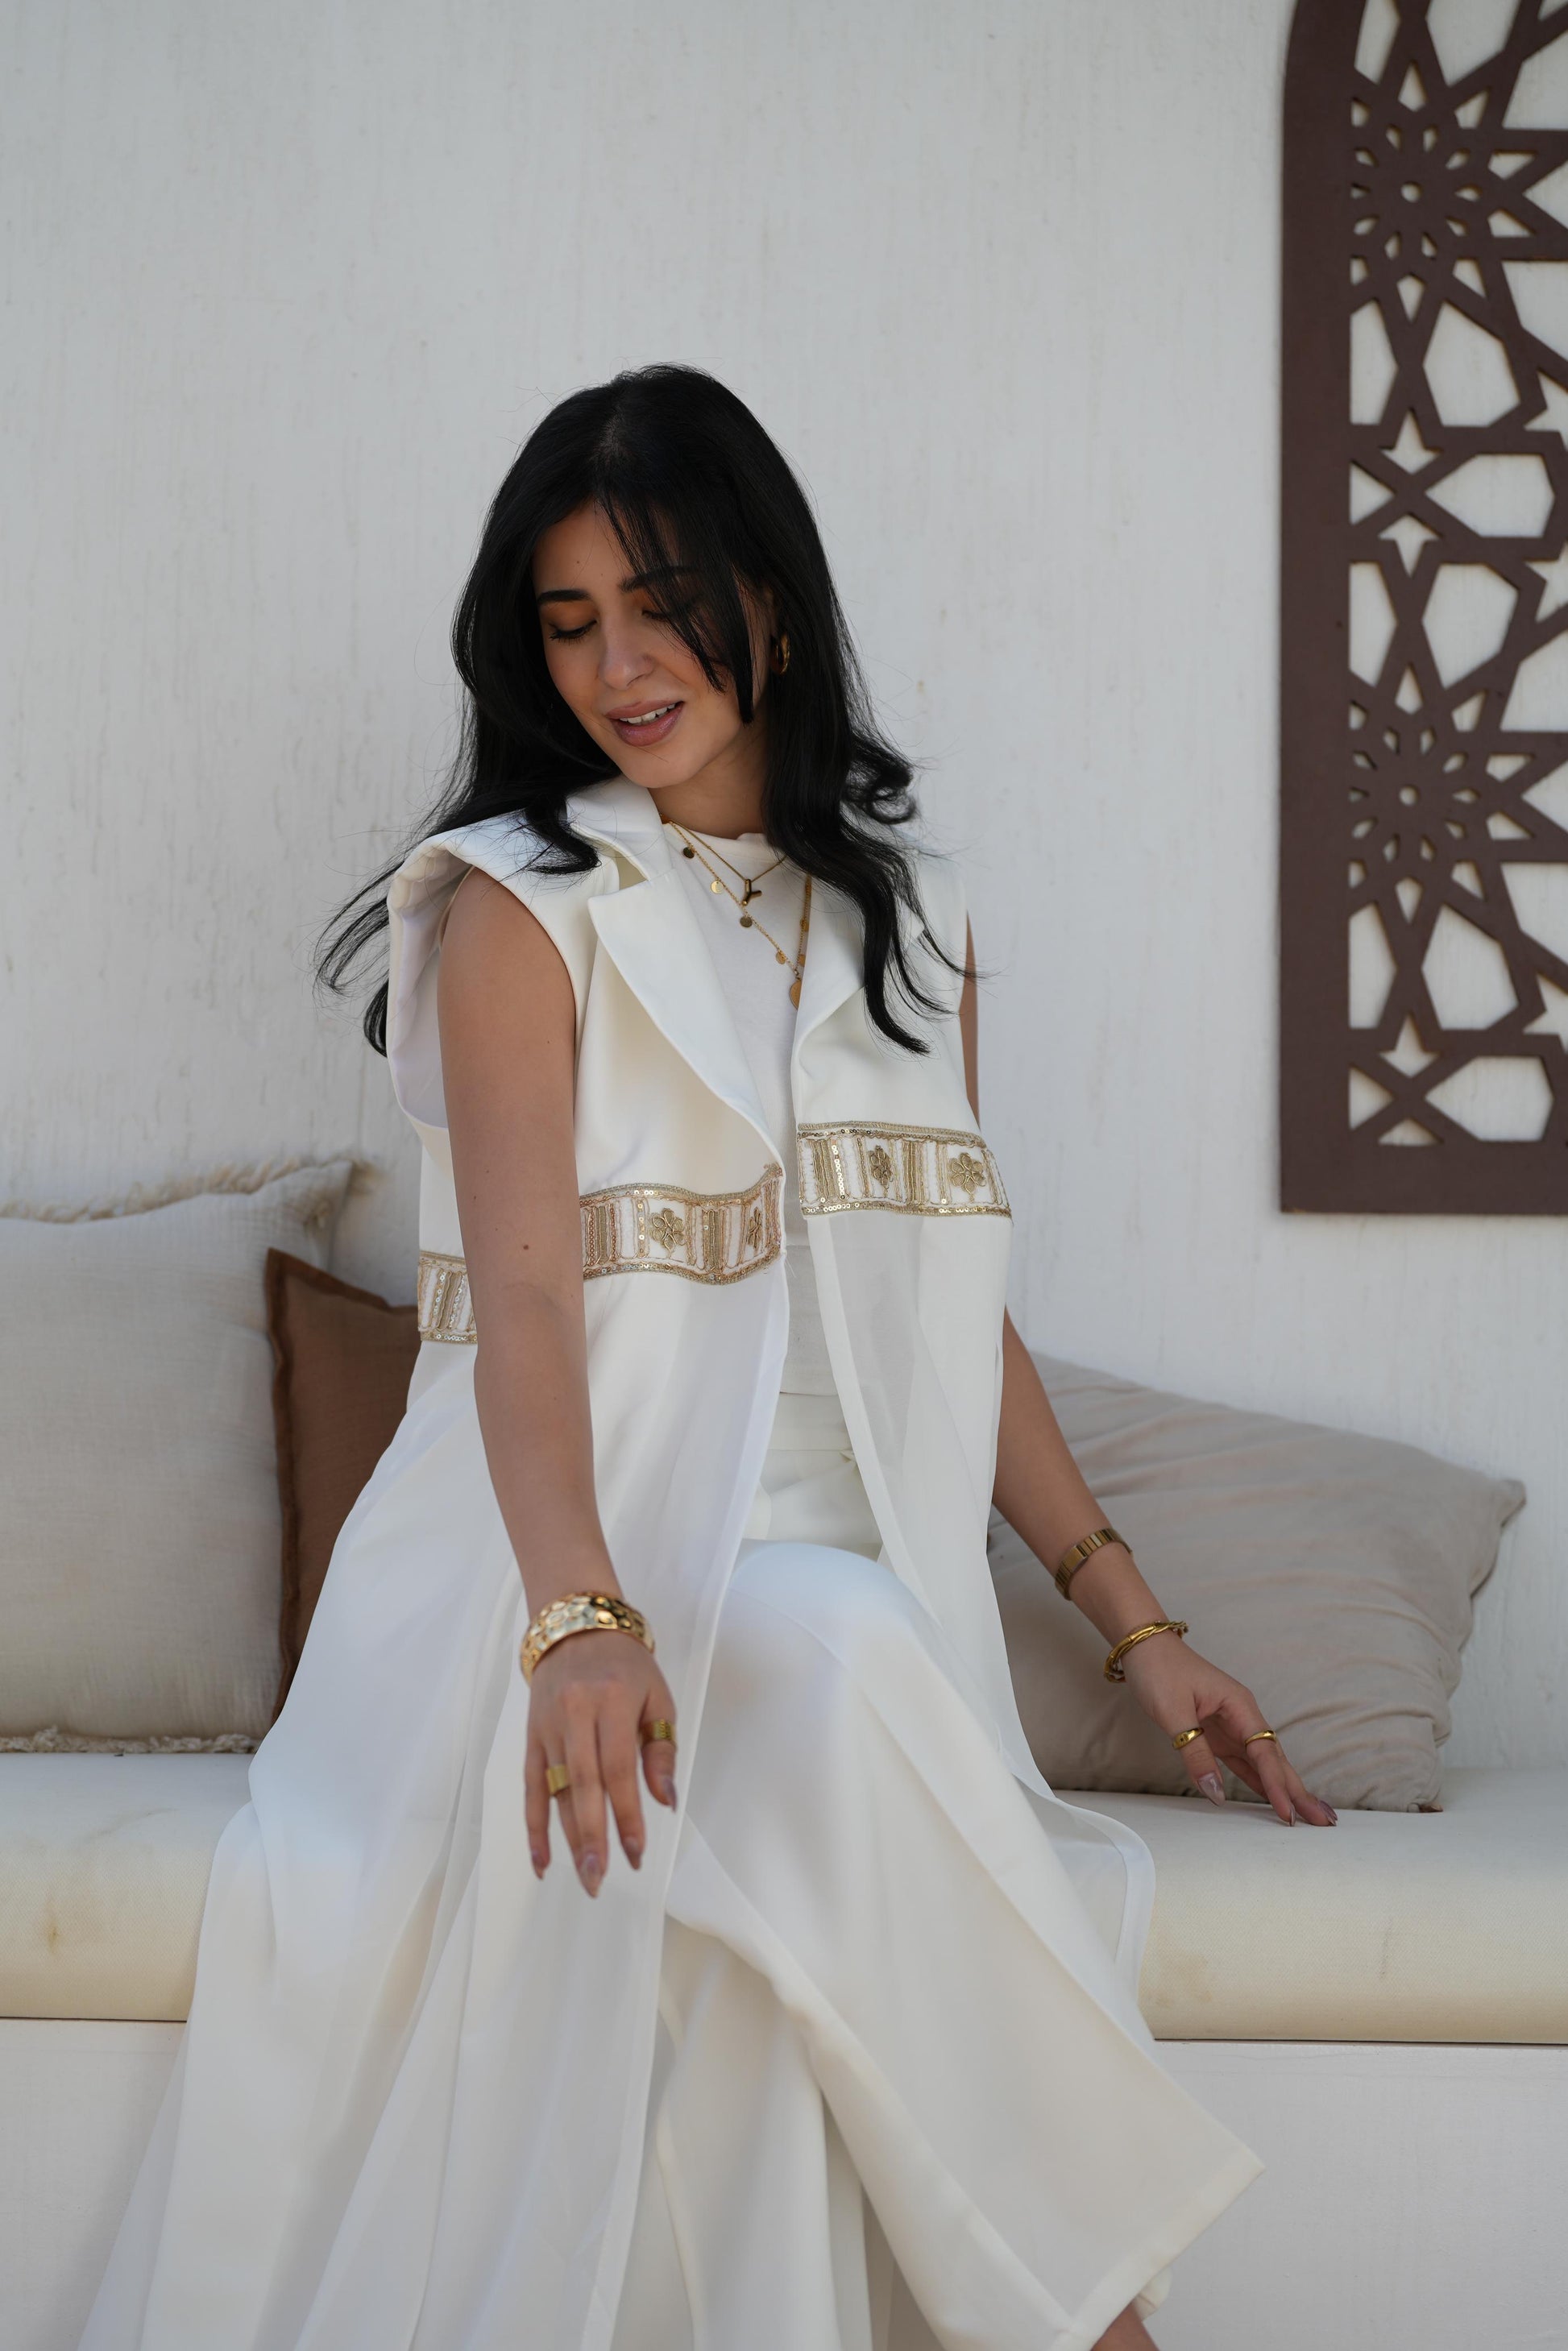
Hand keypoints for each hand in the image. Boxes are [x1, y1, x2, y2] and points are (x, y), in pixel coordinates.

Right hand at [524, 1628, 677, 1893]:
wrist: (575, 1625)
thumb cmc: (627, 1665)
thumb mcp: (657, 1696)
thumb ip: (661, 1749)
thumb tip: (665, 1801)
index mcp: (612, 1702)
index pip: (619, 1769)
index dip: (627, 1814)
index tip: (636, 1853)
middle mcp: (575, 1715)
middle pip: (583, 1785)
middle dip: (592, 1837)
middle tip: (600, 1880)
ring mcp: (548, 1727)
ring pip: (557, 1790)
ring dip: (568, 1839)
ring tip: (584, 1877)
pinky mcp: (531, 1737)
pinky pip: (531, 1786)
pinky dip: (534, 1826)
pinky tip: (541, 1861)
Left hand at [1119, 1633, 1336, 1825]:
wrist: (1143, 1646)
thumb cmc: (1159, 1671)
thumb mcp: (1173, 1713)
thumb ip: (1195, 1753)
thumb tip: (1216, 1793)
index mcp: (1240, 1706)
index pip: (1265, 1754)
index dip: (1278, 1786)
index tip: (1289, 1814)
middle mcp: (1242, 1716)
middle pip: (1276, 1759)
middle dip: (1299, 1791)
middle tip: (1324, 1821)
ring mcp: (1232, 1726)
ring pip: (1263, 1764)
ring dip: (1284, 1789)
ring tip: (1306, 1815)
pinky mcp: (1218, 1733)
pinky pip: (1244, 1762)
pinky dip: (1259, 1782)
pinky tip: (1271, 1799)